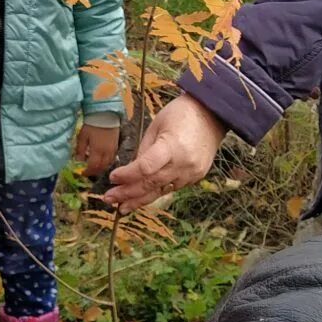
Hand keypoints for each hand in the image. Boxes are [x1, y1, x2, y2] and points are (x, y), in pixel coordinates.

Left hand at [75, 122, 121, 178]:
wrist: (106, 114)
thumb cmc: (92, 124)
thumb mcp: (83, 137)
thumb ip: (80, 150)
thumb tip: (78, 161)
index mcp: (97, 151)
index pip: (93, 167)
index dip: (87, 172)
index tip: (82, 173)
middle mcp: (106, 153)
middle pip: (101, 167)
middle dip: (94, 172)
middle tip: (87, 172)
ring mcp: (113, 150)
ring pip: (108, 164)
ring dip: (100, 168)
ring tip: (94, 167)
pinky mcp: (116, 146)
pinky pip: (112, 158)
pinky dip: (106, 162)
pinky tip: (101, 160)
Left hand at [104, 95, 226, 209]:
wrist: (213, 114)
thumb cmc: (181, 114)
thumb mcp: (157, 126)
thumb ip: (144, 151)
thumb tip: (131, 171)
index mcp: (172, 146)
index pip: (145, 168)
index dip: (127, 175)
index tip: (112, 177)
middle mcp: (183, 164)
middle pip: (151, 184)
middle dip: (127, 193)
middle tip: (108, 198)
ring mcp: (191, 173)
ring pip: (160, 191)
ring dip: (139, 199)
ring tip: (121, 207)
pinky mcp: (195, 177)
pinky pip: (171, 188)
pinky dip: (155, 193)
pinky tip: (141, 198)